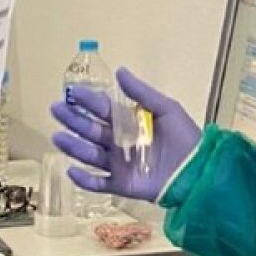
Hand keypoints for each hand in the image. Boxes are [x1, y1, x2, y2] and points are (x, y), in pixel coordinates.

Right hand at [50, 68, 202, 201]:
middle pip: (91, 131)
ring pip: (90, 155)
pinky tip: (72, 171)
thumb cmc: (185, 138)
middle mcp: (119, 142)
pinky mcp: (121, 185)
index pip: (103, 110)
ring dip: (73, 147)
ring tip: (58, 137)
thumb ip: (142, 92)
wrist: (199, 170)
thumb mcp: (166, 108)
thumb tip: (120, 70)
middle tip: (56, 109)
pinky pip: (99, 184)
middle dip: (73, 120)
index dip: (88, 101)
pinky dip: (84, 180)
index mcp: (128, 122)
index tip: (72, 92)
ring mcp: (118, 164)